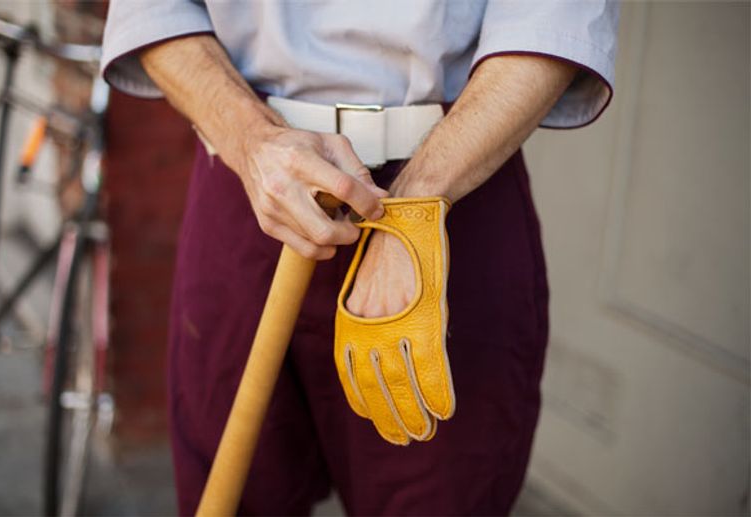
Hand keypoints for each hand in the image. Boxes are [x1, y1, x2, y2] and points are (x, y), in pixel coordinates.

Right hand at [222, 120, 387, 259]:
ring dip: (338, 239)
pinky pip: (303, 249)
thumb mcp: (332, 145)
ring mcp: (272, 209)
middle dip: (351, 233)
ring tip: (339, 223)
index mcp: (301, 160)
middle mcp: (282, 186)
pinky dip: (322, 246)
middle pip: (326, 229)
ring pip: (316, 242)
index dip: (367, 203)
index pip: (343, 189)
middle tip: (358, 224)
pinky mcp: (267, 224)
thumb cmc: (298, 146)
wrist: (255, 149)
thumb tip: (380, 198)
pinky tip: (325, 231)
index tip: (377, 209)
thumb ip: (358, 171)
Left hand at [335, 197, 453, 443]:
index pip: (350, 371)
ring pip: (404, 380)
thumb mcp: (367, 287)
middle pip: (377, 384)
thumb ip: (371, 321)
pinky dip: (439, 390)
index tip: (370, 418)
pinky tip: (444, 409)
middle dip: (390, 416)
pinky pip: (432, 364)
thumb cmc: (388, 252)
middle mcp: (370, 324)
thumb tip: (387, 352)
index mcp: (351, 318)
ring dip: (415, 411)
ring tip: (423, 433)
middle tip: (402, 439)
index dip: (363, 399)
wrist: (406, 216)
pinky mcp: (425, 315)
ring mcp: (398, 321)